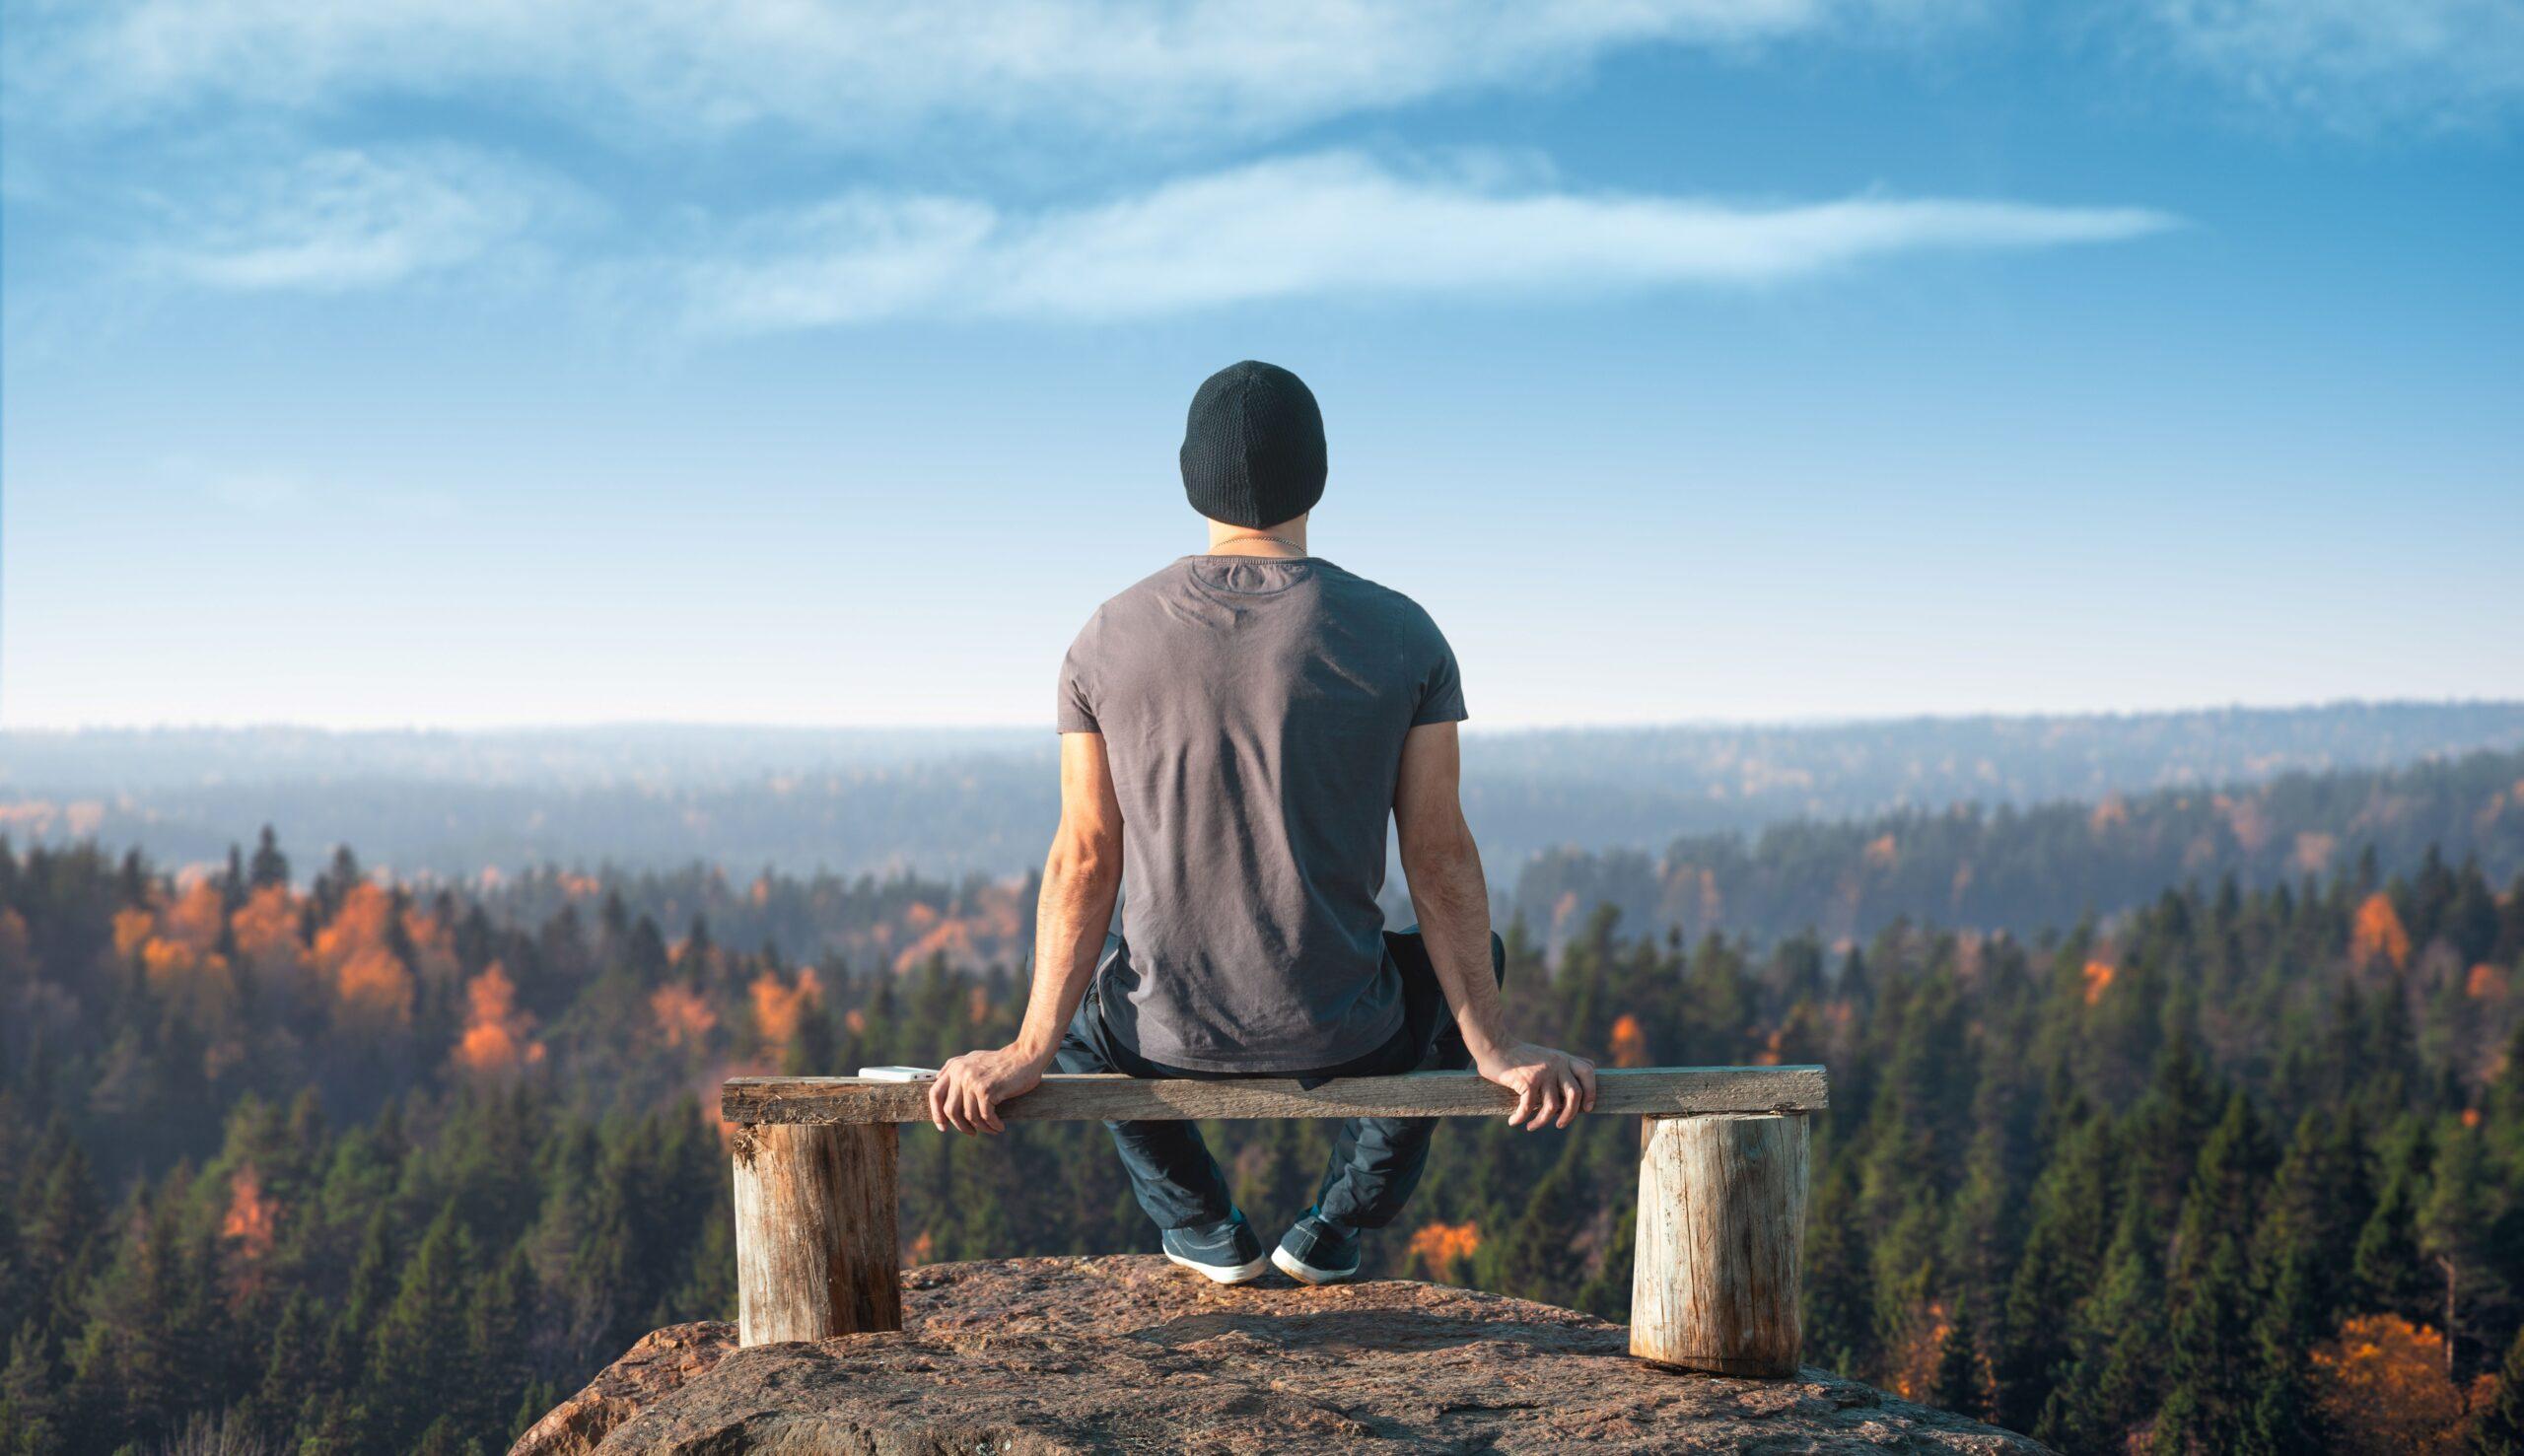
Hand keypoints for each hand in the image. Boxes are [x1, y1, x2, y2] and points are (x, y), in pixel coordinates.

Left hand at [927, 1045, 1047, 1134]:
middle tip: (971, 1133)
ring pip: (969, 1116)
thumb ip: (955, 1068)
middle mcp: (961, 1073)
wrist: (1025, 1057)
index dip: (936, 1113)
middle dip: (960, 1126)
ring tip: (991, 1129)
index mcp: (955, 1067)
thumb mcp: (974, 1059)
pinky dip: (993, 1125)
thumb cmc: (1002, 1061)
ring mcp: (973, 1082)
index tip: (943, 1127)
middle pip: (950, 1110)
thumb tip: (937, 1079)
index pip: (935, 1093)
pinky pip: (986, 1116)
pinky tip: (999, 1127)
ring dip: (981, 1127)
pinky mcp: (987, 1090)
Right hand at [1474, 1041, 1598, 1129]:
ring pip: (1552, 1106)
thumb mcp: (1546, 1055)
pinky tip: (1514, 1121)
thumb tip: (1585, 1077)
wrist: (1494, 1045)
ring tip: (1531, 1127)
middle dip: (1570, 1115)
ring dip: (1541, 1122)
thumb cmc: (1518, 1055)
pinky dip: (1521, 1118)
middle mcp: (1556, 1064)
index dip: (1591, 1092)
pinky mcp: (1527, 1080)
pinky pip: (1529, 1107)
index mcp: (1563, 1058)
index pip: (1588, 1072)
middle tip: (1560, 1124)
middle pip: (1575, 1094)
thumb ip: (1563, 1064)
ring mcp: (1543, 1072)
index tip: (1587, 1108)